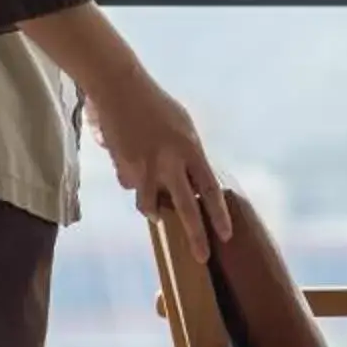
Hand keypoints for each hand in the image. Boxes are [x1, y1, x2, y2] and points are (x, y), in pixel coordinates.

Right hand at [87, 60, 229, 256]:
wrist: (121, 89)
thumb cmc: (158, 107)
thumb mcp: (184, 128)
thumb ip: (190, 157)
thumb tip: (193, 185)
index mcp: (190, 149)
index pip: (209, 190)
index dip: (218, 215)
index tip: (226, 235)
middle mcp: (169, 162)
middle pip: (184, 209)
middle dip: (194, 236)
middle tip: (201, 257)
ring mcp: (144, 168)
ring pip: (149, 205)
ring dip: (153, 209)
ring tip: (154, 209)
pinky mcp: (123, 168)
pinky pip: (130, 185)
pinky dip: (133, 180)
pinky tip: (130, 162)